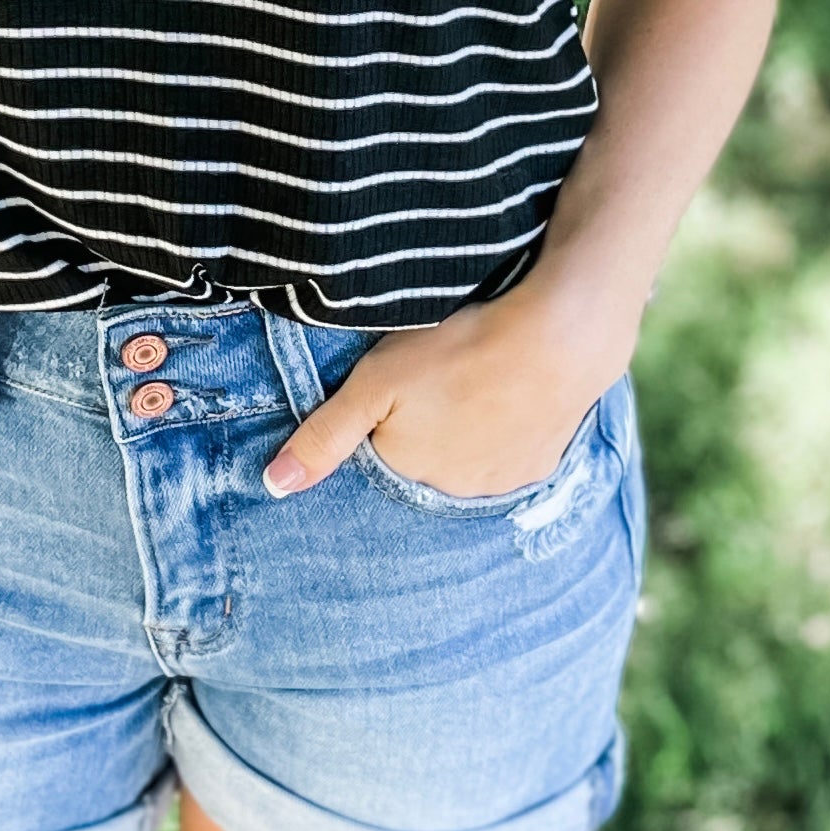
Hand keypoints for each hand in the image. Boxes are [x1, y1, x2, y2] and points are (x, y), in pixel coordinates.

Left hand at [261, 285, 627, 502]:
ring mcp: (500, 484)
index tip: (406, 380)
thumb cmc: (456, 350)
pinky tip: (509, 392)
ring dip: (467, 429)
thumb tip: (272, 487)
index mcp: (405, 473)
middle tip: (443, 372)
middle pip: (424, 457)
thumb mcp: (374, 383)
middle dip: (426, 423)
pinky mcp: (539, 467)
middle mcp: (451, 493)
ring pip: (467, 457)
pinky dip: (506, 428)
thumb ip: (322, 436)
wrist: (557, 337)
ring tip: (477, 379)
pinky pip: (509, 454)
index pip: (380, 449)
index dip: (388, 411)